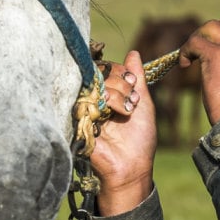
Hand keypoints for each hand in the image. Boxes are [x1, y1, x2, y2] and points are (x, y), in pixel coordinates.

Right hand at [90, 51, 156, 215]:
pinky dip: (102, 104)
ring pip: (94, 84)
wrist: (131, 167)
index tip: (134, 84)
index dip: (121, 71)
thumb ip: (138, 79)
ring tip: (126, 109)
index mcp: (108, 94)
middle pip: (99, 72)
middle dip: (120, 82)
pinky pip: (84, 100)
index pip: (107, 68)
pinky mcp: (76, 120)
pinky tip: (111, 114)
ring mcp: (84, 108)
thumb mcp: (143, 104)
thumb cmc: (139, 139)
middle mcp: (94, 98)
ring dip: (115, 93)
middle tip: (132, 100)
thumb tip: (133, 52)